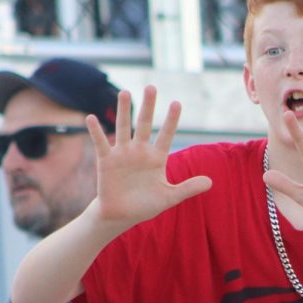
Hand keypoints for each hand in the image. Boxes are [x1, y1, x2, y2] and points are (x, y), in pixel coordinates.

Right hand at [89, 86, 211, 227]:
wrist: (122, 215)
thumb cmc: (146, 205)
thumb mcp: (169, 197)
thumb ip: (188, 188)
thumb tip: (210, 182)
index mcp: (157, 158)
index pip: (166, 135)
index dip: (171, 120)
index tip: (177, 103)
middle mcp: (140, 151)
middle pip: (145, 124)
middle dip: (149, 106)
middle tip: (151, 87)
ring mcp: (123, 154)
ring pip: (124, 128)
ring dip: (124, 111)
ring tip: (125, 92)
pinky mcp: (107, 161)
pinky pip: (101, 143)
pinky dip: (96, 131)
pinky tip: (91, 118)